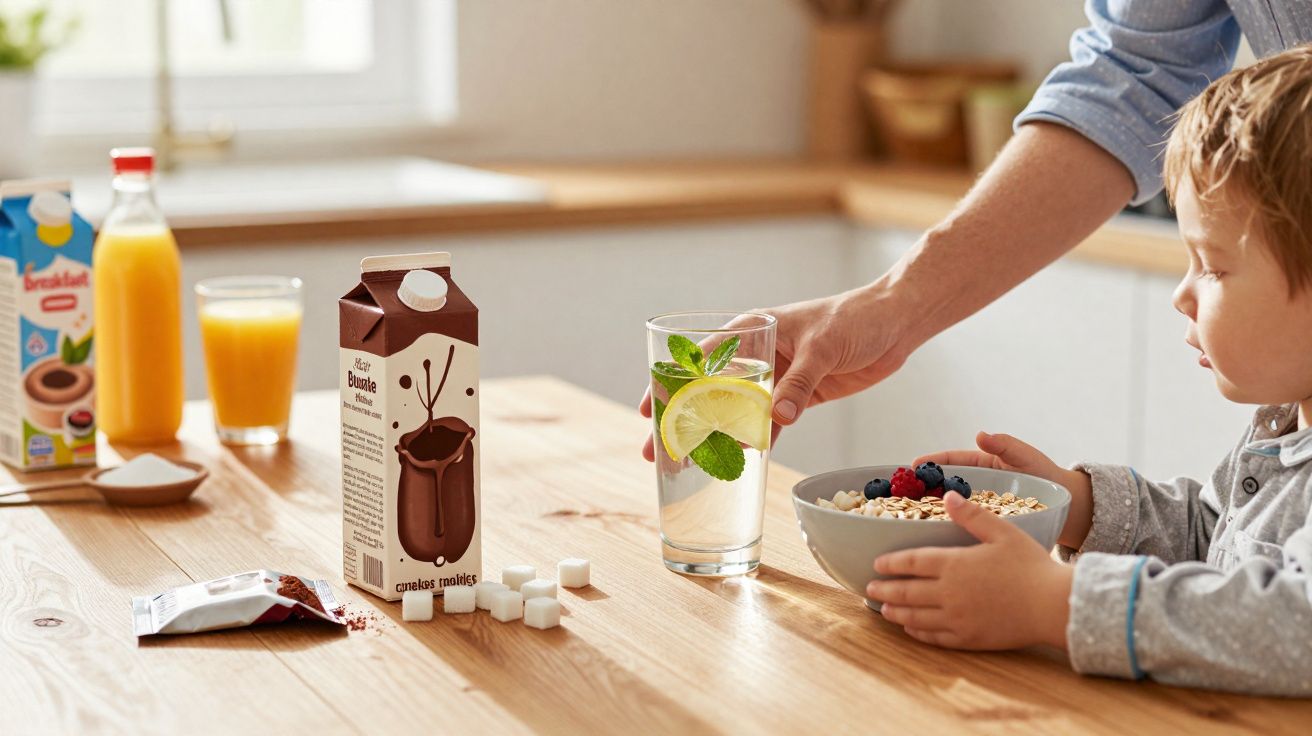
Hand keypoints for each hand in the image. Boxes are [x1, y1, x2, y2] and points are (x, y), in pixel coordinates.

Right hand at [640, 284, 912, 460]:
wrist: (895, 322)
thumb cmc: (855, 319)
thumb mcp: (822, 349)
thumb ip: (799, 383)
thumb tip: (777, 419)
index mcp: (753, 330)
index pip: (699, 359)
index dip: (670, 385)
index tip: (649, 412)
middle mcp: (758, 355)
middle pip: (710, 391)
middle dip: (683, 422)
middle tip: (657, 453)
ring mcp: (777, 377)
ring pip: (736, 412)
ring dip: (715, 438)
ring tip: (690, 467)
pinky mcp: (799, 396)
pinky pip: (769, 423)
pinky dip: (755, 442)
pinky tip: (738, 461)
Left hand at [868, 492, 1073, 649]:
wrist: (1053, 606)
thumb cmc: (1031, 565)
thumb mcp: (1003, 532)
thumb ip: (972, 515)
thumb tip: (948, 495)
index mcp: (954, 564)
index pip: (912, 562)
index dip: (892, 563)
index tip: (877, 563)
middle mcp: (949, 593)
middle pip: (907, 592)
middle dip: (884, 589)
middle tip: (869, 589)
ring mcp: (957, 618)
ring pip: (916, 617)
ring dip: (896, 612)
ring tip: (883, 609)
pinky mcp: (969, 638)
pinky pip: (935, 637)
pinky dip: (918, 632)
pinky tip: (912, 629)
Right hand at [915, 431, 1093, 548]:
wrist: (1069, 506)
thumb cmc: (1047, 476)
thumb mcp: (1026, 456)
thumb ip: (1005, 445)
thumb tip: (980, 434)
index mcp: (983, 465)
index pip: (952, 461)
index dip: (931, 462)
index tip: (913, 465)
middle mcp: (977, 485)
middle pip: (944, 484)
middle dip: (923, 486)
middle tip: (903, 491)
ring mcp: (981, 505)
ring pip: (951, 505)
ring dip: (931, 508)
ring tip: (911, 513)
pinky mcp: (986, 522)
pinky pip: (964, 522)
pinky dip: (949, 525)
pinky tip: (934, 533)